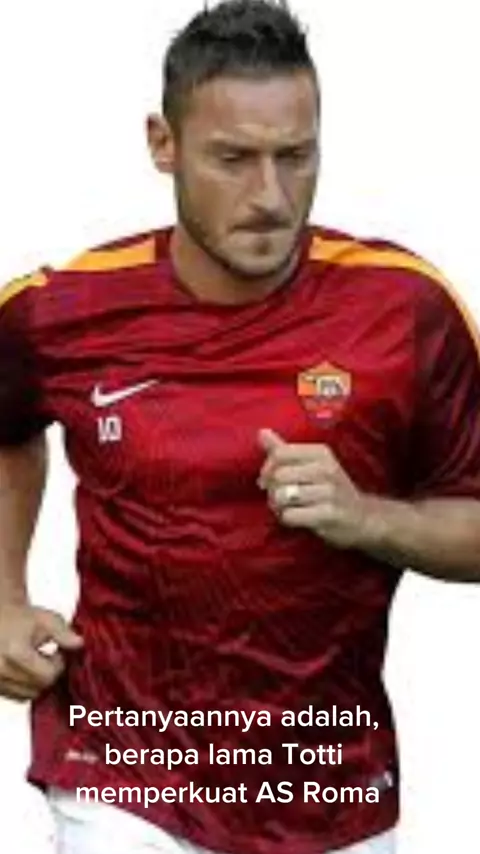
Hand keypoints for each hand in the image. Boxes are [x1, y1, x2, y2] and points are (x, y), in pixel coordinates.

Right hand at [0, 604, 82, 701]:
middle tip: (46, 656)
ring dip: (36, 682)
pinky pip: (14, 694)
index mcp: (16, 653)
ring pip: (26, 694)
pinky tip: (24, 668)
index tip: (57, 653)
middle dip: (48, 674)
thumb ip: (63, 631)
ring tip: (34, 661)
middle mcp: (2, 670)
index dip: (58, 665)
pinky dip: (23, 685)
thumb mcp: (43, 618)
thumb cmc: (16, 617)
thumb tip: (79, 644)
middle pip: (38, 688)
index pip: (48, 676)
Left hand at [258, 428, 369, 548]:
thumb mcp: (310, 465)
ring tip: (287, 507)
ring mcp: (329, 492)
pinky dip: (287, 519)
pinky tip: (296, 517)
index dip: (267, 469)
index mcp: (321, 452)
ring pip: (282, 496)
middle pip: (278, 475)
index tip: (268, 479)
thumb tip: (261, 432)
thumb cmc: (329, 488)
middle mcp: (326, 468)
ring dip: (278, 505)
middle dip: (271, 490)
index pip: (280, 453)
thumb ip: (284, 450)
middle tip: (279, 497)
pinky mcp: (329, 514)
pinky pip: (290, 516)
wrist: (362, 517)